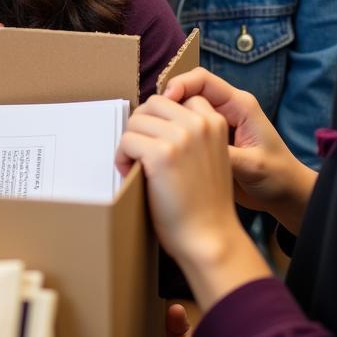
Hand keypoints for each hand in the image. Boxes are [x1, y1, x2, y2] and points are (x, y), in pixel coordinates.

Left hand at [117, 91, 271, 309]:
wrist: (210, 238)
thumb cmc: (204, 202)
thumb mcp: (210, 155)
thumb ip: (191, 133)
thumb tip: (153, 116)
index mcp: (214, 122)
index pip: (176, 98)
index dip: (160, 119)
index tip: (157, 139)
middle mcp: (199, 124)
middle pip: (152, 104)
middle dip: (141, 126)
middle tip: (140, 151)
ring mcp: (180, 137)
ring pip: (136, 121)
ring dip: (130, 142)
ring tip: (134, 165)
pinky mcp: (161, 154)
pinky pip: (127, 141)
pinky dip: (121, 157)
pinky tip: (130, 173)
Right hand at [162, 69, 316, 233]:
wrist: (286, 196)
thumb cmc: (277, 178)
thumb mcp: (252, 167)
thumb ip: (225, 153)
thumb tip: (195, 148)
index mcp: (239, 105)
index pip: (201, 79)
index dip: (179, 85)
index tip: (164, 101)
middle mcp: (225, 109)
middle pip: (186, 91)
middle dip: (166, 102)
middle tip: (149, 120)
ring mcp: (215, 124)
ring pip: (181, 109)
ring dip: (166, 118)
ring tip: (150, 133)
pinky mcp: (209, 139)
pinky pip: (184, 127)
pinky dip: (171, 133)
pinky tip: (161, 146)